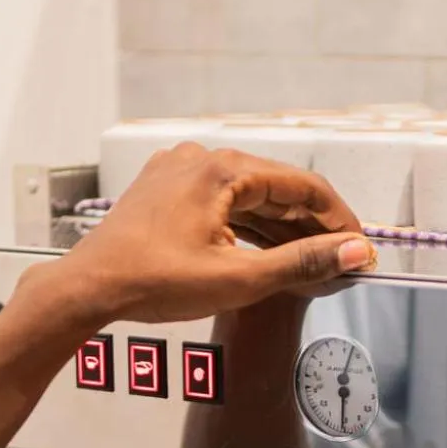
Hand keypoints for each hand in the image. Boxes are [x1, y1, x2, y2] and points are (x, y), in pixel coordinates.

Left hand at [30, 143, 375, 329]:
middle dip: (311, 226)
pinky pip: (222, 203)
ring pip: (249, 197)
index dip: (338, 219)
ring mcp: (180, 172)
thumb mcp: (238, 277)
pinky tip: (266, 252)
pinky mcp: (166, 191)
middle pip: (276, 189)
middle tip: (340, 258)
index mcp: (222, 169)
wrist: (88, 288)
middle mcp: (201, 159)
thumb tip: (353, 253)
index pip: (303, 186)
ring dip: (281, 229)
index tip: (358, 247)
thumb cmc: (150, 281)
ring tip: (309, 262)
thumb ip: (302, 262)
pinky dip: (248, 227)